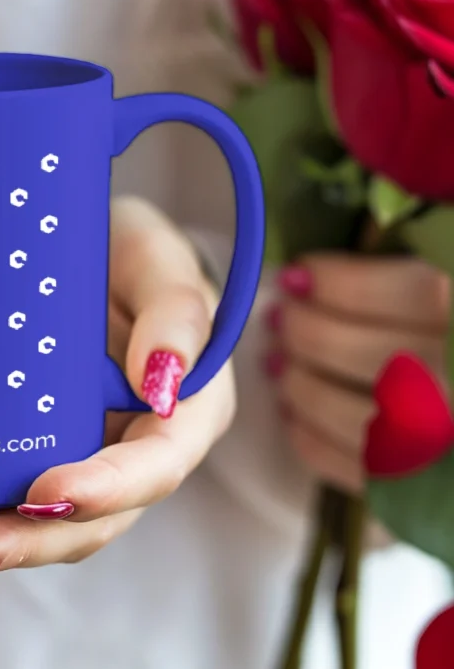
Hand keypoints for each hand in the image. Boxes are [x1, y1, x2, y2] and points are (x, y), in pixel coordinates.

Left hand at [0, 196, 235, 585]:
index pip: (153, 467)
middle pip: (93, 517)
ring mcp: (83, 458)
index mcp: (183, 413)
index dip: (105, 489)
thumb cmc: (127, 249)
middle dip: (29, 540)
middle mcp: (134, 451)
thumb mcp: (156, 257)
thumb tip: (164, 382)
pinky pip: (4, 496)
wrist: (85, 253)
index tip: (43, 491)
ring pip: (46, 522)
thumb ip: (176, 309)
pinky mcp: (33, 452)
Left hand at [269, 254, 449, 493]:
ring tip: (282, 362)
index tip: (300, 274)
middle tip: (283, 316)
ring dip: (302, 386)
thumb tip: (366, 222)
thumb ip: (426, 246)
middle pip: (376, 356)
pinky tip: (296, 411)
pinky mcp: (427, 495)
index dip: (345, 282)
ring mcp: (452, 448)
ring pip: (361, 417)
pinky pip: (358, 471)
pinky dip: (312, 439)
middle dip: (311, 333)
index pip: (418, 291)